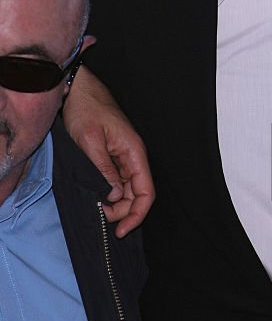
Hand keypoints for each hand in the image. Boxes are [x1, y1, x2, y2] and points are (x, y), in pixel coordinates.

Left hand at [62, 65, 154, 236]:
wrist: (76, 90)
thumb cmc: (86, 109)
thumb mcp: (90, 142)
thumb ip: (103, 170)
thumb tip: (113, 196)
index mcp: (134, 152)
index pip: (146, 191)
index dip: (137, 214)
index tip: (120, 230)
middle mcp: (133, 156)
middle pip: (137, 194)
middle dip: (122, 210)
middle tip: (100, 216)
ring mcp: (123, 156)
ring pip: (126, 189)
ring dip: (114, 202)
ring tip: (95, 207)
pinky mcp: (112, 155)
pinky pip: (115, 179)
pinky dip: (107, 191)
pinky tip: (95, 195)